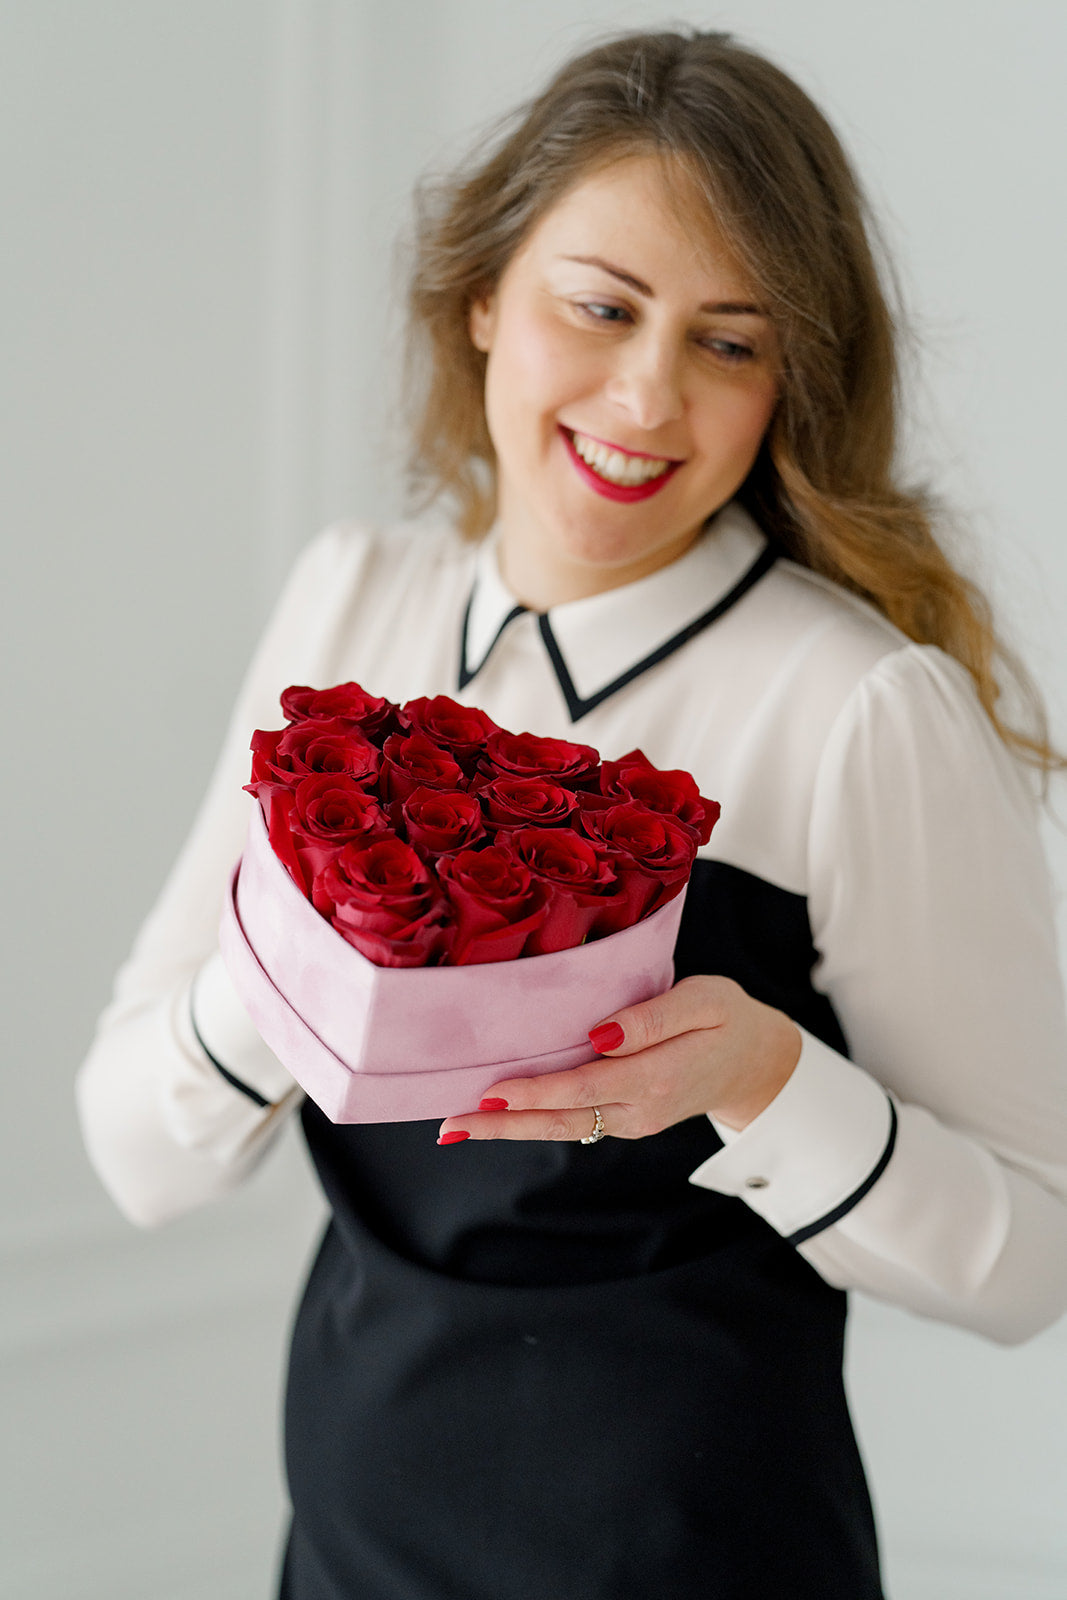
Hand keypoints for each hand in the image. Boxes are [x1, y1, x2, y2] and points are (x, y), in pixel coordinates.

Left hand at [437, 975, 801, 1144]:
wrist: (758, 1062)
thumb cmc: (728, 1018)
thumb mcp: (705, 1000)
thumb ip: (653, 1018)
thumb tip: (600, 1035)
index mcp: (657, 1077)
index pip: (583, 1087)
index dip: (535, 1091)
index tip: (490, 1091)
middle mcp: (640, 1109)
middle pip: (561, 1120)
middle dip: (503, 1124)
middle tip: (449, 1125)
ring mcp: (631, 1121)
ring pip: (562, 1128)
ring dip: (510, 1129)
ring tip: (456, 1126)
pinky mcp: (625, 1119)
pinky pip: (573, 1122)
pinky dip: (533, 1120)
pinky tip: (498, 1113)